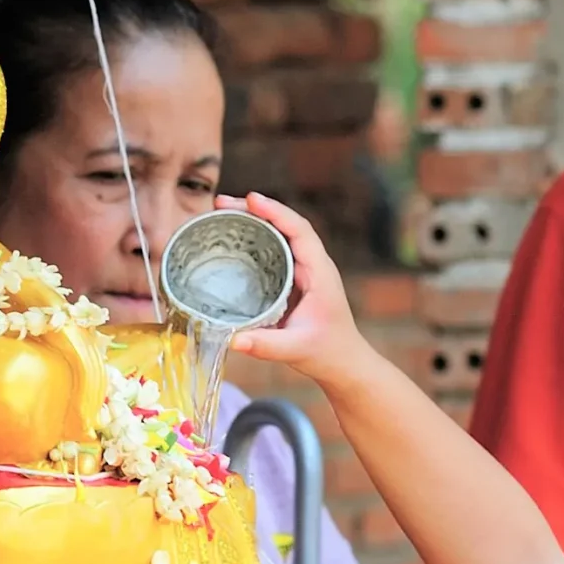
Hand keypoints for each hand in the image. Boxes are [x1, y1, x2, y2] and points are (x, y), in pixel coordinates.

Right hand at [229, 192, 372, 385]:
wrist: (343, 363)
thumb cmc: (326, 353)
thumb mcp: (296, 349)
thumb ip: (267, 345)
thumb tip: (233, 340)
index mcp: (320, 272)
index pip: (300, 231)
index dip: (276, 212)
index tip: (250, 200)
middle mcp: (313, 265)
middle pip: (286, 226)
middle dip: (255, 210)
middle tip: (220, 203)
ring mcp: (303, 271)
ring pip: (279, 236)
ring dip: (252, 221)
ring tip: (220, 213)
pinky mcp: (293, 280)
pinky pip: (273, 251)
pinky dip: (253, 240)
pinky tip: (230, 240)